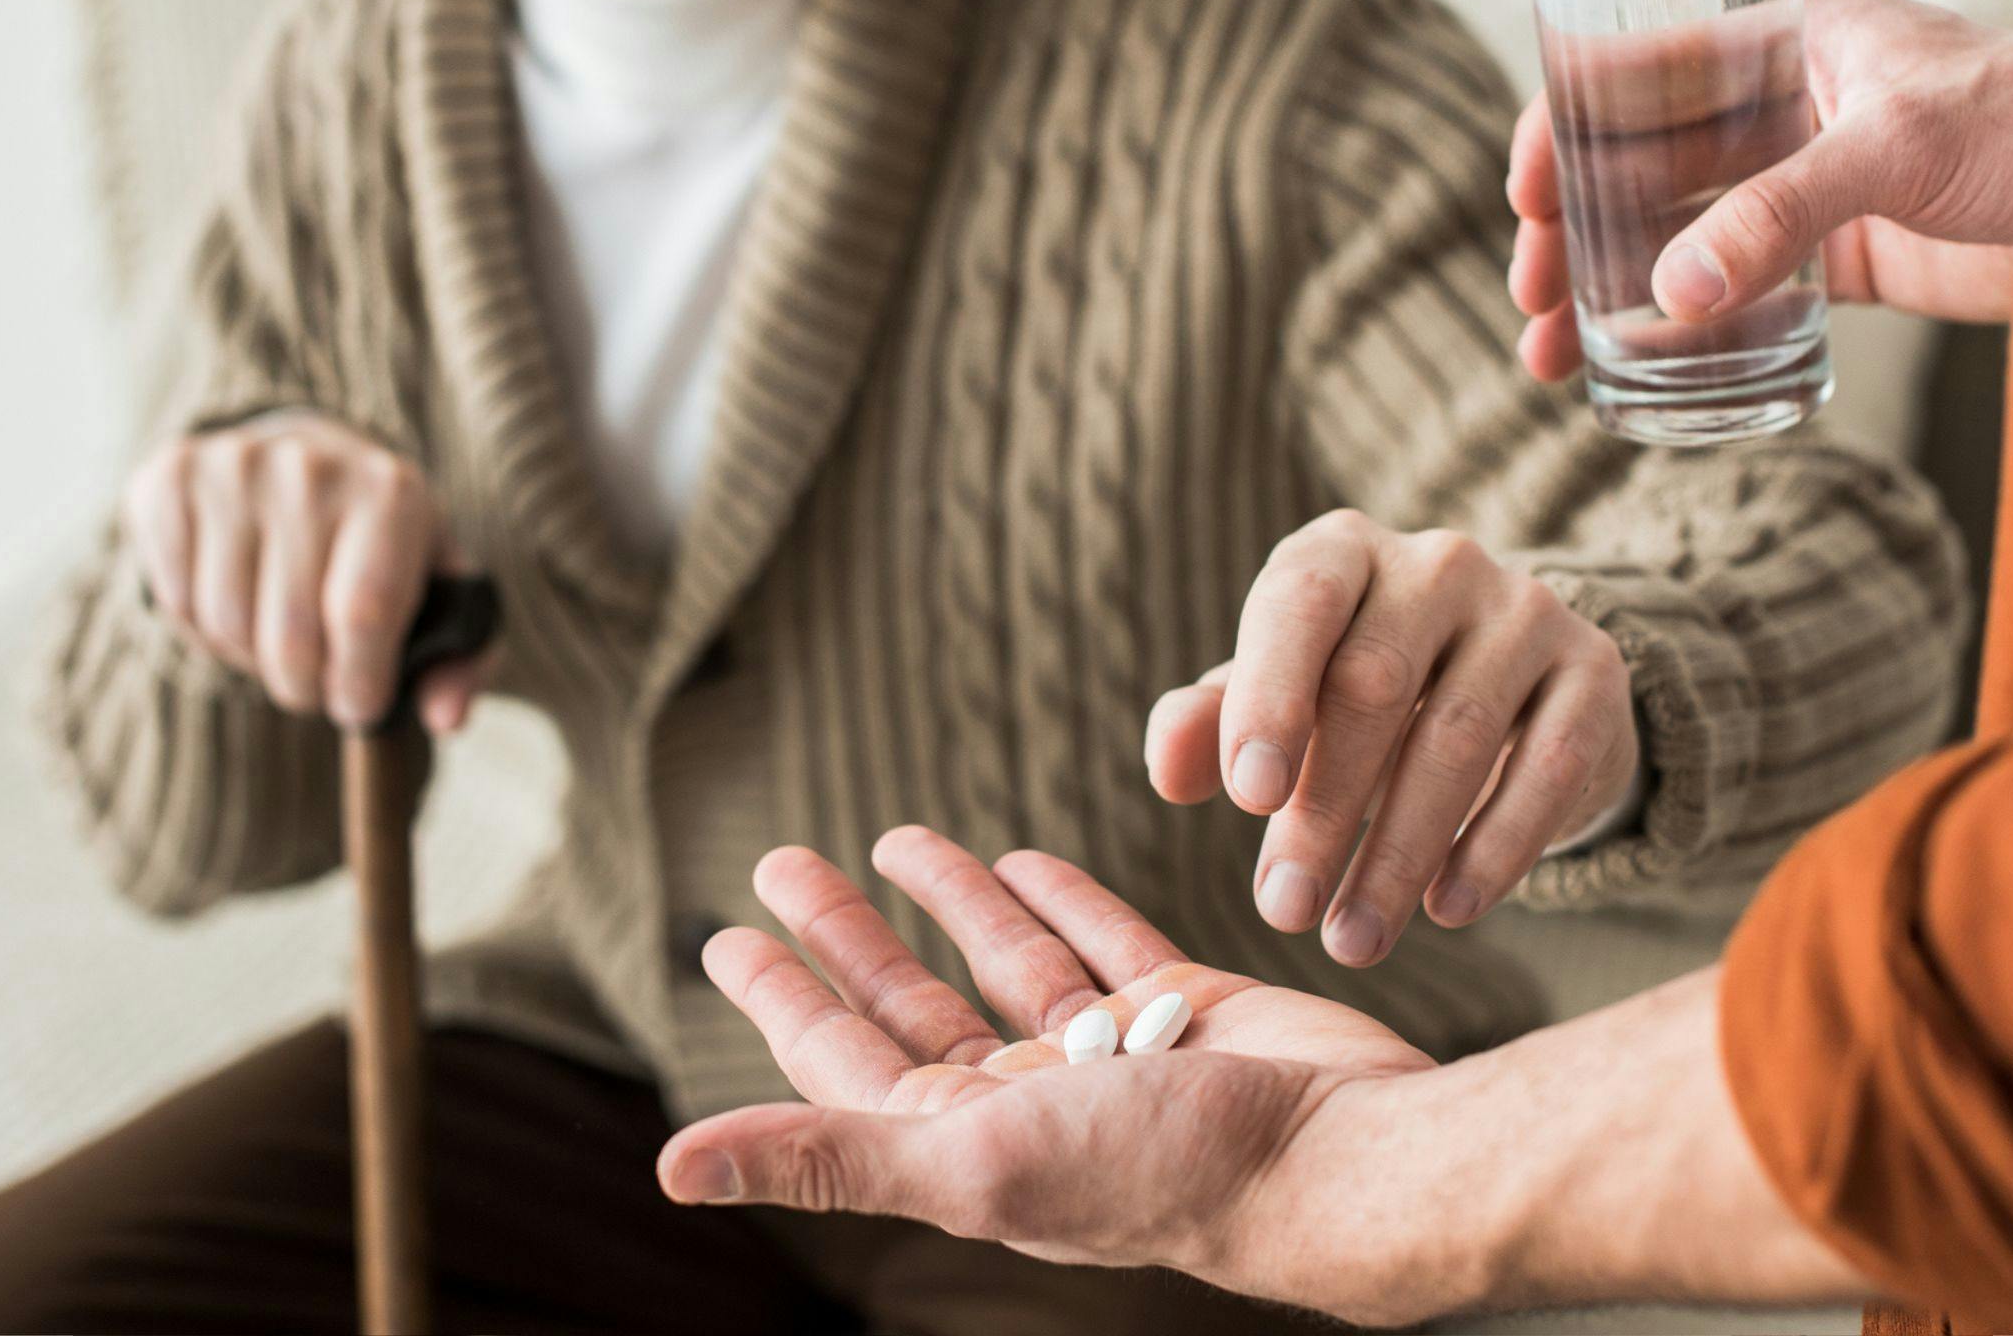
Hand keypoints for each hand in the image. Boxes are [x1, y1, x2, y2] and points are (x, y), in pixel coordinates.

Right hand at [122, 410, 484, 730]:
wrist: (312, 461)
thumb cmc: (382, 547)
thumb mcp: (445, 594)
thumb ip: (463, 661)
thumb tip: (445, 717)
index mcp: (392, 493)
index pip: (362, 616)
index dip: (356, 683)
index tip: (359, 706)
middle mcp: (312, 468)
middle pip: (290, 633)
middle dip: (304, 686)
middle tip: (316, 684)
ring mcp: (236, 465)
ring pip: (226, 622)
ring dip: (252, 658)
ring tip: (279, 636)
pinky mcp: (173, 475)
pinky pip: (175, 598)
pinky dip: (202, 629)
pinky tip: (235, 601)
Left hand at [657, 828, 1433, 1317]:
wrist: (1343, 1157)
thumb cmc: (1161, 1174)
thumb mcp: (968, 1160)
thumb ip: (824, 1153)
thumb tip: (669, 1168)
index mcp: (966, 1143)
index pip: (842, 1058)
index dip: (782, 997)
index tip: (726, 935)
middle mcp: (1030, 1102)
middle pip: (910, 1004)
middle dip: (843, 936)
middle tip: (780, 861)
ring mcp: (1111, 1058)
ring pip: (1006, 965)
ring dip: (947, 903)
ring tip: (892, 837)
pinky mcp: (1190, 1012)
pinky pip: (1104, 944)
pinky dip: (1059, 900)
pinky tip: (1020, 857)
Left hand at [1144, 510, 1638, 965]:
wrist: (1509, 686)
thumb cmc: (1353, 693)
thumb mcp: (1276, 699)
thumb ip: (1210, 726)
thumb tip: (1170, 773)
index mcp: (1343, 551)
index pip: (1300, 604)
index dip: (1270, 697)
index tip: (1248, 800)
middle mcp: (1439, 562)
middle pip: (1374, 683)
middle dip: (1324, 810)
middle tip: (1284, 910)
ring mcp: (1527, 610)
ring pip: (1459, 737)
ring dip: (1399, 853)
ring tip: (1353, 938)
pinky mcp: (1593, 672)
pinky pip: (1546, 766)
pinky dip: (1496, 847)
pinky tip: (1450, 909)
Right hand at [1508, 0, 2012, 379]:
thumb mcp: (1890, 149)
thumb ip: (1780, 215)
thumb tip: (1671, 299)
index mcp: (1779, 34)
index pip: (1636, 64)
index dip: (1564, 125)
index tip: (1525, 195)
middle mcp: (1775, 102)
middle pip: (1633, 161)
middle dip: (1569, 229)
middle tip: (1532, 296)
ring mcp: (1798, 182)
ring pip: (1669, 233)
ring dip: (1604, 291)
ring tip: (1551, 355)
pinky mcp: (1831, 256)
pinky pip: (1728, 292)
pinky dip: (1674, 329)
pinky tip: (1626, 367)